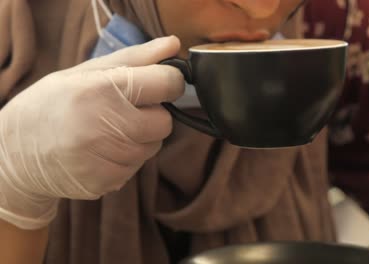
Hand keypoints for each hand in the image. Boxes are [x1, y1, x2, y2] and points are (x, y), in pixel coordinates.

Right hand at [0, 36, 184, 229]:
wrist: (14, 154)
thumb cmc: (51, 104)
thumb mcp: (85, 72)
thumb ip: (135, 58)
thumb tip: (174, 45)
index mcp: (101, 90)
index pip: (166, 85)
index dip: (168, 82)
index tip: (159, 83)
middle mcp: (106, 127)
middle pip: (165, 122)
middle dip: (152, 114)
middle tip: (124, 111)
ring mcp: (106, 159)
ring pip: (153, 146)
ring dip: (140, 137)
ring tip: (107, 131)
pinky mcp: (107, 182)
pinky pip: (138, 166)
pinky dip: (127, 157)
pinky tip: (101, 150)